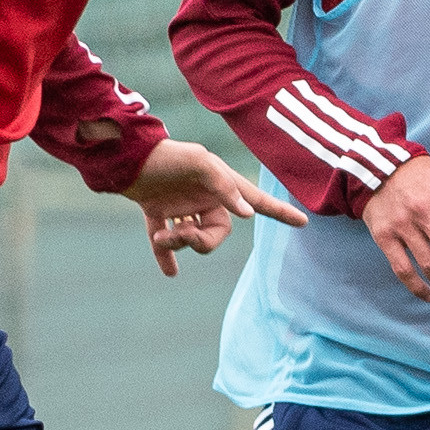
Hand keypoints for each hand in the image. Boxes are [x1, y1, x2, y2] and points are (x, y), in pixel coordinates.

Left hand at [124, 138, 307, 276]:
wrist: (126, 158)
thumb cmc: (167, 156)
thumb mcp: (199, 163)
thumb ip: (223, 186)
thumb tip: (247, 214)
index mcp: (221, 184)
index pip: (256, 201)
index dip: (280, 212)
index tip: (303, 222)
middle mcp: (205, 197)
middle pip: (217, 233)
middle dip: (200, 240)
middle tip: (180, 232)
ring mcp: (182, 207)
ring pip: (191, 238)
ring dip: (178, 243)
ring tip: (162, 235)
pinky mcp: (158, 212)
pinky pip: (165, 242)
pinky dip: (167, 257)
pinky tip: (171, 273)